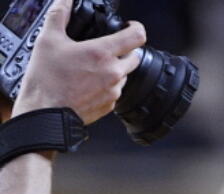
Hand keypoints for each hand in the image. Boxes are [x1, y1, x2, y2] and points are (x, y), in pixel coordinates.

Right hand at [11, 0, 145, 123]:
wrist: (46, 112)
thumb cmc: (47, 79)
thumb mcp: (48, 39)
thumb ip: (59, 14)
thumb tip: (65, 0)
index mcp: (102, 53)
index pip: (136, 37)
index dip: (136, 27)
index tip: (130, 26)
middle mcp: (114, 73)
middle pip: (134, 56)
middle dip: (124, 49)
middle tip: (107, 47)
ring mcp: (114, 90)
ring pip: (125, 74)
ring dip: (115, 68)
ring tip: (92, 66)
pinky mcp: (110, 105)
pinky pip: (116, 90)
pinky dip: (107, 84)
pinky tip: (89, 82)